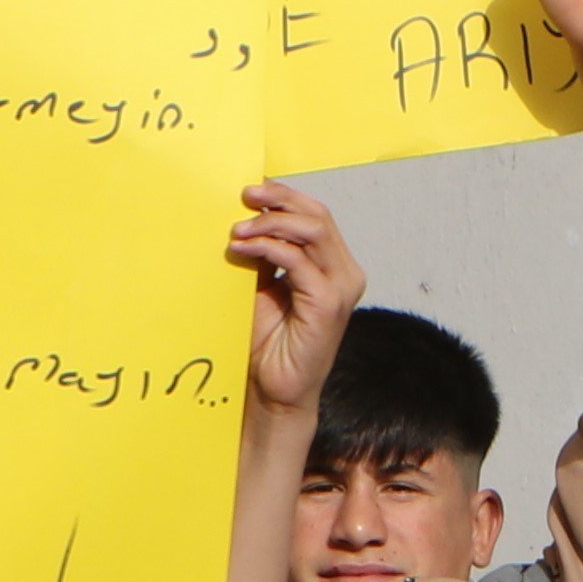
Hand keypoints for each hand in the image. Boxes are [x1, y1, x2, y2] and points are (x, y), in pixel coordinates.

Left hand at [230, 183, 362, 419]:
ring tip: (238, 230)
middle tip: (244, 196)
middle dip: (279, 199)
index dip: (284, 196)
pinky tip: (244, 249)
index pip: (315, 215)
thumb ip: (263, 253)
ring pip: (313, 230)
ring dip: (271, 223)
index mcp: (332, 265)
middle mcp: (345, 273)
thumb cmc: (267, 343)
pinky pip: (299, 260)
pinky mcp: (329, 304)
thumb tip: (244, 215)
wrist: (272, 391)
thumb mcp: (262, 286)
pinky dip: (269, 248)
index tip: (249, 191)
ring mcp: (341, 287)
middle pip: (318, 215)